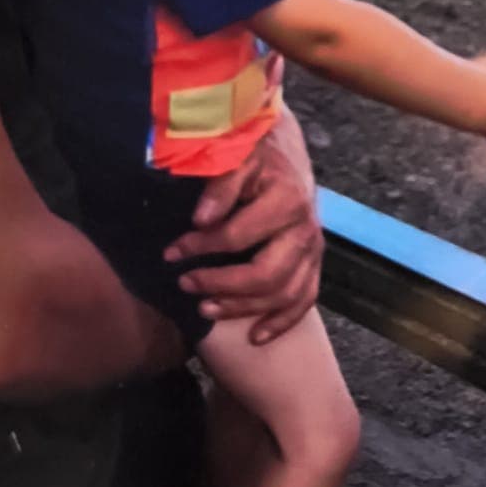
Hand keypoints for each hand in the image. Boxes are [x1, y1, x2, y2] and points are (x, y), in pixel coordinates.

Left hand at [164, 122, 322, 344]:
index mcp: (286, 199)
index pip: (238, 236)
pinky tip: (256, 337)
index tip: (171, 252)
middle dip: (222, 285)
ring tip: (206, 310)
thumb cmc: (254, 152)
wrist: (284, 149)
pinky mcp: (314, 262)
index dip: (201, 247)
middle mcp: (305, 229)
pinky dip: (282, 322)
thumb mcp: (237, 154)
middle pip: (266, 274)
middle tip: (186, 285)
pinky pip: (304, 299)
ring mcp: (312, 249)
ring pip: (284, 294)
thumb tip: (201, 219)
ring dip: (244, 308)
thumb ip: (221, 185)